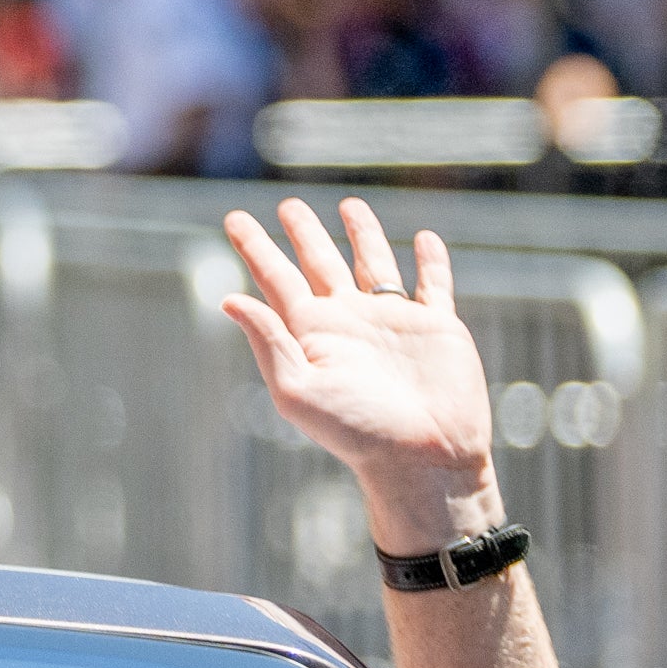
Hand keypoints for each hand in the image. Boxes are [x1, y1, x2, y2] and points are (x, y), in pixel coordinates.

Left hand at [221, 196, 502, 548]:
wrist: (424, 462)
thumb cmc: (358, 433)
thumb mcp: (299, 389)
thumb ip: (268, 340)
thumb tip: (228, 299)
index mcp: (312, 333)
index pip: (276, 278)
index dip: (255, 247)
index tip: (234, 218)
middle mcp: (349, 321)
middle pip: (320, 263)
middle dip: (304, 234)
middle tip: (288, 205)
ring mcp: (394, 323)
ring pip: (374, 265)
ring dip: (364, 235)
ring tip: (349, 204)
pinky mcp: (438, 330)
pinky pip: (433, 286)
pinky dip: (430, 262)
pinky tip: (424, 239)